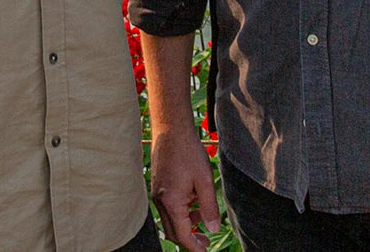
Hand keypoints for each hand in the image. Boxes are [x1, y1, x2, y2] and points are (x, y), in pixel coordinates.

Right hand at [149, 127, 220, 251]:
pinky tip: (194, 201)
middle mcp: (160, 201)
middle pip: (173, 232)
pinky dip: (181, 211)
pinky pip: (168, 208)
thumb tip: (213, 229)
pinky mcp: (158, 187)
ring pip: (170, 220)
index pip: (182, 235)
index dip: (194, 246)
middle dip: (189, 239)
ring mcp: (157, 194)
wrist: (171, 130)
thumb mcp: (204, 181)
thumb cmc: (188, 152)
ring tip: (202, 218)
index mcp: (171, 202)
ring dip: (186, 224)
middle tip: (206, 242)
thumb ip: (209, 207)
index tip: (205, 251)